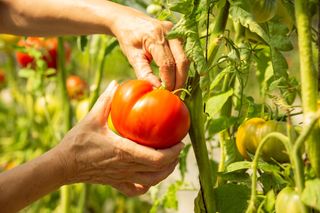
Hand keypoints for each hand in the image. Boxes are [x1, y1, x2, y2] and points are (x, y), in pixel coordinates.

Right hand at [56, 81, 183, 195]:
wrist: (63, 165)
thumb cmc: (77, 142)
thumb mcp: (92, 118)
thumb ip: (106, 100)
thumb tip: (117, 83)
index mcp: (124, 151)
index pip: (157, 157)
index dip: (173, 152)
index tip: (180, 141)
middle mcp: (126, 167)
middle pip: (159, 171)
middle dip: (174, 160)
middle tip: (178, 148)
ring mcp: (122, 178)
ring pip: (151, 181)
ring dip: (165, 173)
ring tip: (170, 161)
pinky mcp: (116, 183)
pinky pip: (136, 190)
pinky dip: (147, 186)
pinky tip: (150, 178)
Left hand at [111, 6, 189, 90]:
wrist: (129, 20)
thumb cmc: (128, 39)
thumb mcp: (133, 57)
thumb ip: (144, 74)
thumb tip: (156, 89)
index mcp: (155, 37)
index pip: (167, 63)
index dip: (169, 81)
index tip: (166, 93)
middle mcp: (169, 32)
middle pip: (182, 61)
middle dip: (180, 80)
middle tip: (175, 94)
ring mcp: (176, 32)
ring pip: (186, 58)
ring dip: (183, 75)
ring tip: (176, 88)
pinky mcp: (179, 34)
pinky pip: (184, 53)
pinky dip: (182, 67)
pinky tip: (177, 77)